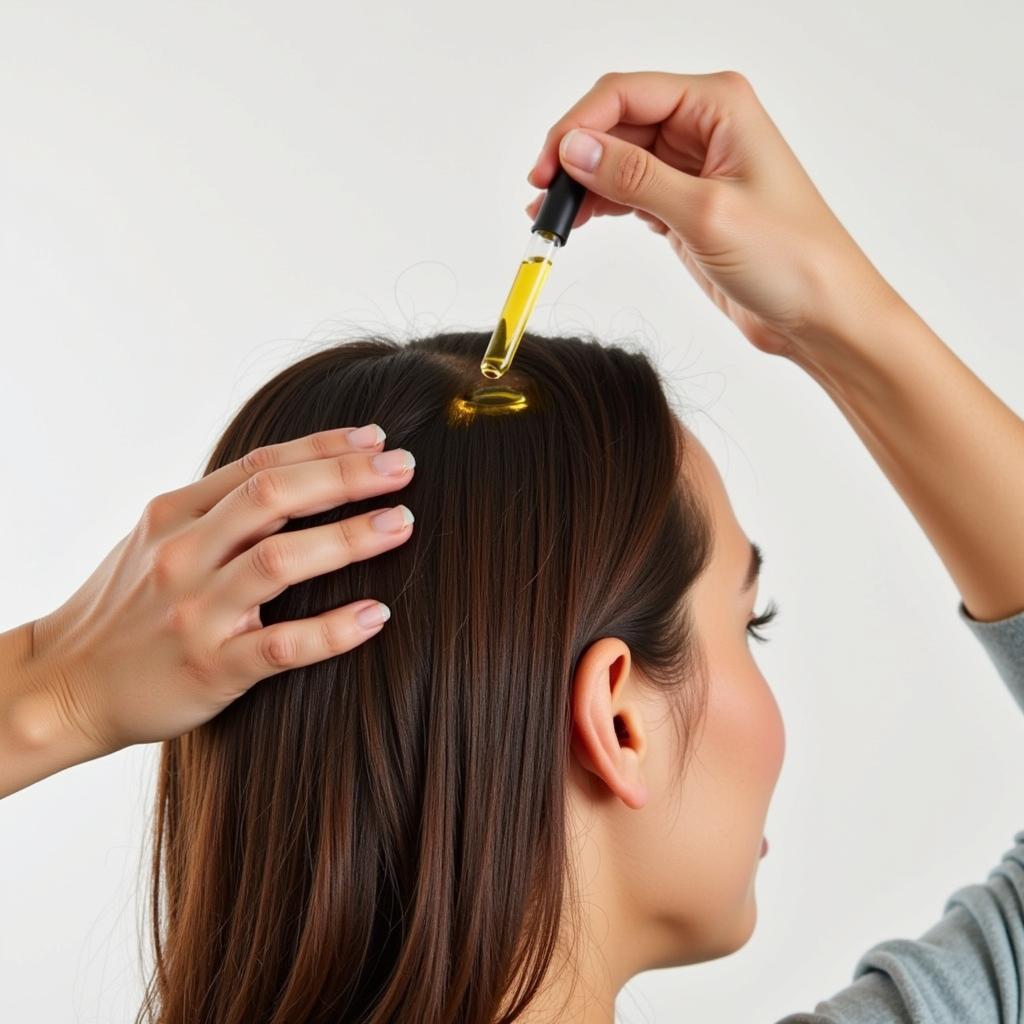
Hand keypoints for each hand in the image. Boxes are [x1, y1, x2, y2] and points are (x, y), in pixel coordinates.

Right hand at [17, 424, 414, 761]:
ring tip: (401, 524)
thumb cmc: (124, 607)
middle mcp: (185, 555)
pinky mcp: (210, 667)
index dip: (323, 448)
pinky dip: (332, 630)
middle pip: (273, 497)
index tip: (376, 438)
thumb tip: (297, 474)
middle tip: (404, 468)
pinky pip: (280, 645)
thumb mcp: (157, 540)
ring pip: (279, 562)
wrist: (63, 683)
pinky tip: (376, 615)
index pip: (260, 466)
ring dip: (348, 539)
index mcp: (175, 516)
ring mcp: (197, 612)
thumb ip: (218, 509)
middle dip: (345, 477)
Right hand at [525, 70, 903, 356]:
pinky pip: (629, 192)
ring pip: (618, 159)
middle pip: (616, 123)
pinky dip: (602, 205)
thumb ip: (635, 177)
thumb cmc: (791, 257)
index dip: (577, 127)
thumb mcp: (705, 212)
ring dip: (582, 185)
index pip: (625, 94)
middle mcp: (705, 126)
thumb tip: (575, 150)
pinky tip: (580, 223)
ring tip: (550, 218)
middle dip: (574, 157)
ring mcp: (693, 167)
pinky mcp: (685, 205)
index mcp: (718, 105)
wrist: (820, 314)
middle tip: (542, 199)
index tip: (547, 168)